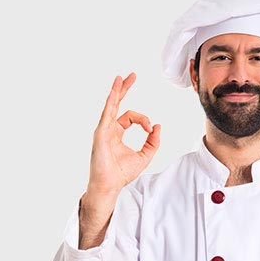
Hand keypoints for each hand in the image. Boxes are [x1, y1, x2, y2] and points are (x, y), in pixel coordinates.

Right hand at [86, 73, 160, 196]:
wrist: (110, 184)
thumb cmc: (122, 173)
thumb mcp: (145, 156)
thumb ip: (153, 141)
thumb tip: (157, 126)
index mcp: (117, 133)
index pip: (131, 118)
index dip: (143, 120)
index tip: (150, 128)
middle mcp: (108, 129)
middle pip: (117, 104)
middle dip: (124, 89)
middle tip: (132, 76)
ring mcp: (103, 130)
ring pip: (111, 105)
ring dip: (117, 90)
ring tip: (122, 77)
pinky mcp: (101, 132)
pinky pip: (107, 112)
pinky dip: (112, 100)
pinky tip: (116, 90)